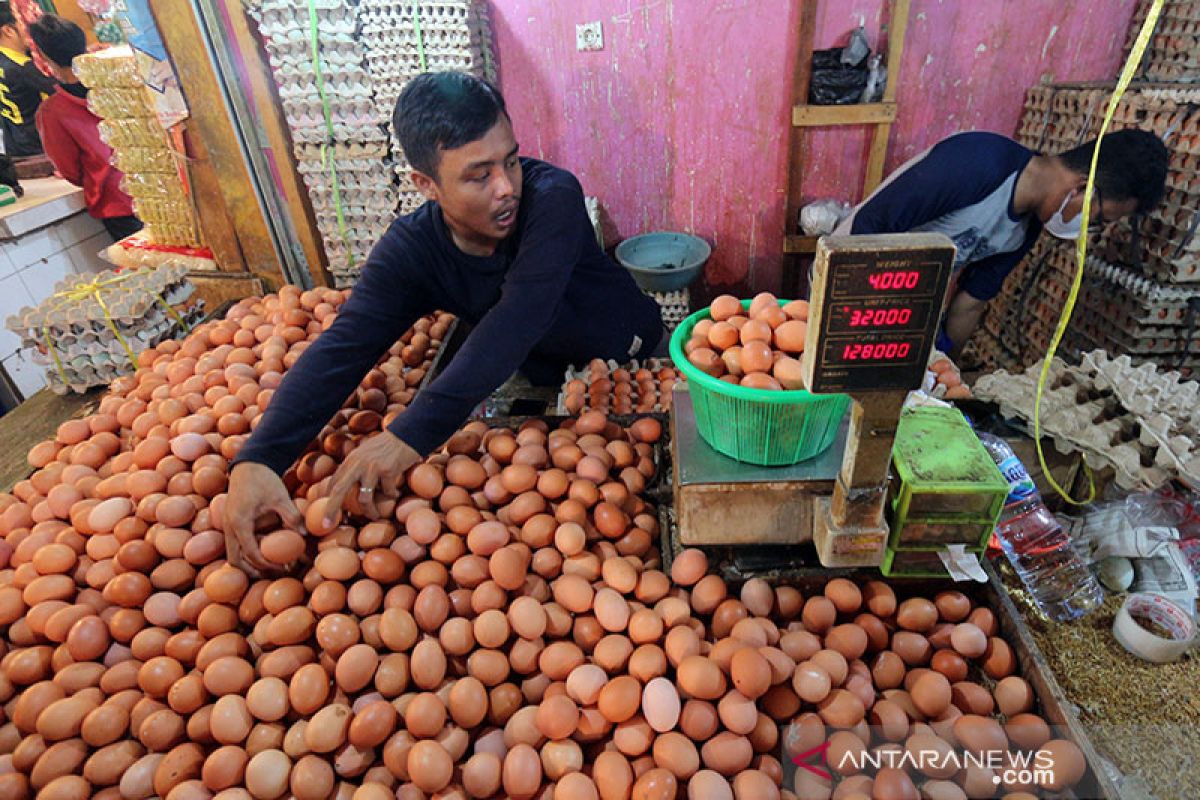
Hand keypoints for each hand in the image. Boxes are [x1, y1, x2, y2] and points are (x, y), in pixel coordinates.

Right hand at [223, 461, 302, 576]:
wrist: (249, 464)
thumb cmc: (265, 479)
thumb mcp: (280, 497)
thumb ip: (291, 516)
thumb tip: (305, 534)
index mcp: (240, 522)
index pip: (251, 553)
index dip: (267, 565)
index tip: (283, 568)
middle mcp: (229, 527)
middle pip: (236, 561)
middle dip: (254, 571)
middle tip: (276, 573)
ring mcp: (228, 526)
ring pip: (233, 555)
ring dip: (249, 564)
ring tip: (271, 567)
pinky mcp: (231, 524)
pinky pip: (235, 547)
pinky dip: (247, 554)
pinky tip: (266, 554)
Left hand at [325, 430, 421, 524]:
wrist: (406, 434)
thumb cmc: (386, 446)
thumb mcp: (365, 453)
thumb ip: (355, 466)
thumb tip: (348, 486)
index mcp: (350, 460)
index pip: (333, 482)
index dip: (327, 500)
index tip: (327, 514)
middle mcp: (357, 463)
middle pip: (338, 491)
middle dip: (331, 509)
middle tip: (327, 525)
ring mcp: (372, 468)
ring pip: (364, 499)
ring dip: (370, 511)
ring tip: (375, 516)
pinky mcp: (388, 471)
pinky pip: (387, 493)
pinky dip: (391, 496)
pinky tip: (396, 494)